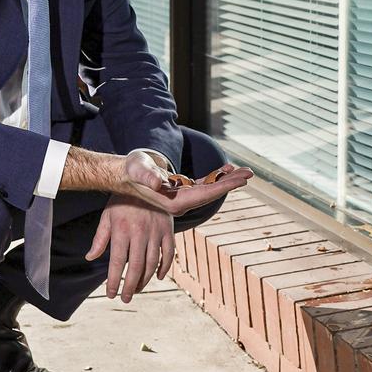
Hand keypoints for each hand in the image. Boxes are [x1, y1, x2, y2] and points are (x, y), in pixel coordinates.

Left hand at [84, 194, 174, 302]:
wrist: (144, 180)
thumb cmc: (122, 200)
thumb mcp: (107, 216)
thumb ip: (100, 238)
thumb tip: (90, 257)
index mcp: (121, 229)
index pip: (116, 262)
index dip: (113, 281)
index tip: (110, 294)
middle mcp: (139, 232)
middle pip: (135, 267)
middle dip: (130, 287)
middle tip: (125, 298)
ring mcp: (156, 231)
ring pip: (152, 263)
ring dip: (145, 280)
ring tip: (138, 289)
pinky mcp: (168, 229)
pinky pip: (169, 253)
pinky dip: (164, 267)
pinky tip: (157, 276)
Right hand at [119, 152, 253, 216]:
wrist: (122, 173)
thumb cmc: (129, 171)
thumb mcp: (137, 170)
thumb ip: (146, 176)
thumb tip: (158, 182)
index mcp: (173, 202)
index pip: (203, 195)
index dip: (223, 187)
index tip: (240, 180)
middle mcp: (179, 202)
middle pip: (210, 193)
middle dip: (230, 183)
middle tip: (249, 174)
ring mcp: (180, 196)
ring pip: (208, 189)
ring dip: (225, 180)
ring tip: (243, 171)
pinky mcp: (180, 189)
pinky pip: (202, 184)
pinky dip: (214, 177)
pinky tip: (225, 169)